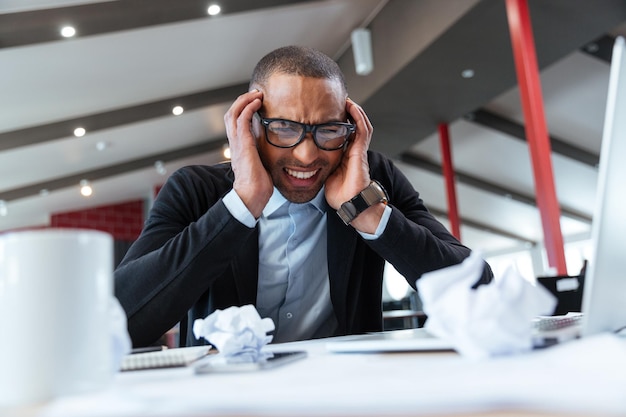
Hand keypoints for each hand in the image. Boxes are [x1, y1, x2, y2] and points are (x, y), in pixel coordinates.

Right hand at [223, 90, 272, 217]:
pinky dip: (248, 108)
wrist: (252, 195)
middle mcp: (235, 142)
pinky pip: (242, 120)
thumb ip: (264, 154)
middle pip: (231, 114)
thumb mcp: (262, 164)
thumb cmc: (259, 184)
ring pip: (233, 113)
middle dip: (242, 101)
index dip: (243, 110)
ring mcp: (237, 142)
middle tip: (256, 93)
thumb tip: (278, 151)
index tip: (256, 103)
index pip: (235, 122)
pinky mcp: (243, 144)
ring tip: (257, 94)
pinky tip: (258, 103)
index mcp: (239, 147)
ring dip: (245, 101)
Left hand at [324, 98, 372, 208]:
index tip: (327, 112)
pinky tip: (351, 106)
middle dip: (347, 112)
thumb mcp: (323, 175)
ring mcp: (358, 150)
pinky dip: (357, 116)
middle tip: (336, 101)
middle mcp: (353, 150)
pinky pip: (362, 129)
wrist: (350, 203)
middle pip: (353, 125)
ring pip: (361, 123)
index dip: (337, 122)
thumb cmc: (339, 194)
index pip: (343, 133)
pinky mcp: (360, 151)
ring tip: (346, 99)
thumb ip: (317, 165)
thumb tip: (301, 160)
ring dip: (354, 110)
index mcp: (345, 155)